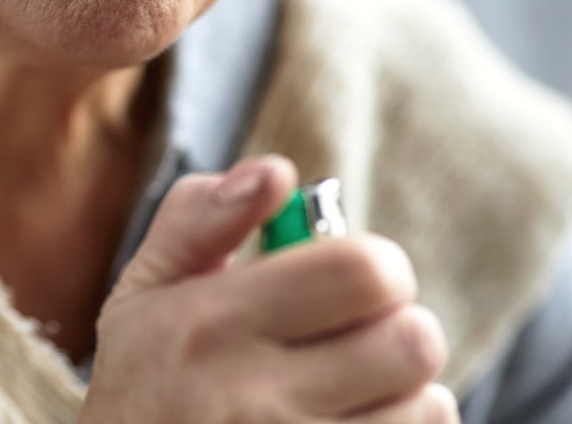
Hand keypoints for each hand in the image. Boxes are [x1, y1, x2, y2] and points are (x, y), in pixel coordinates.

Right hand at [79, 155, 458, 422]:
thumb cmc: (144, 387)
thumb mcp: (143, 293)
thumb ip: (199, 216)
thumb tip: (276, 172)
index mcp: (212, 323)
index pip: (364, 272)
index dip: (378, 265)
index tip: (351, 281)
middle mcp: (256, 400)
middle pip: (412, 341)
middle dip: (398, 327)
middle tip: (359, 336)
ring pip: (427, 403)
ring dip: (405, 390)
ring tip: (352, 391)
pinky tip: (351, 423)